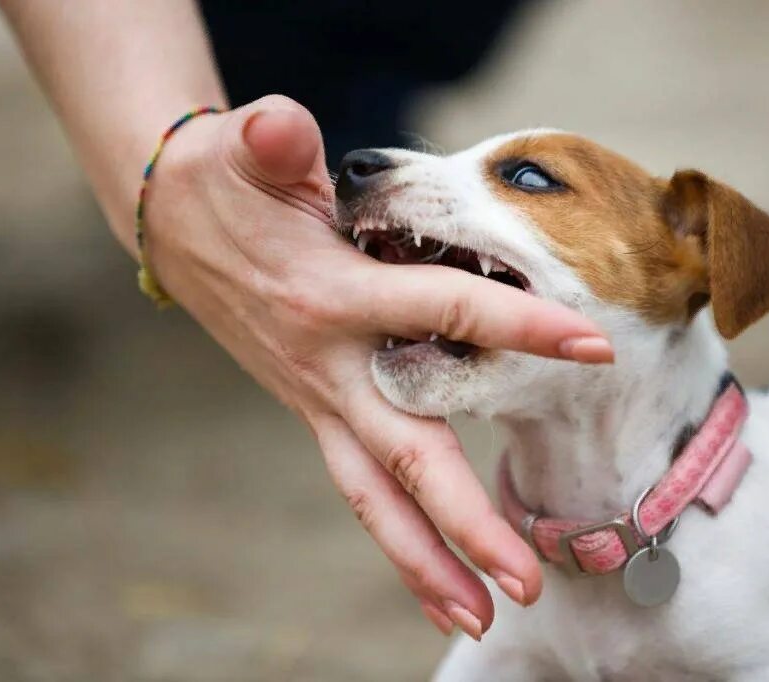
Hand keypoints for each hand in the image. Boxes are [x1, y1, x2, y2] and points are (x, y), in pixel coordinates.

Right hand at [141, 95, 611, 639]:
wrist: (175, 222)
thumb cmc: (224, 181)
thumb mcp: (243, 148)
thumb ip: (269, 141)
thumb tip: (283, 127)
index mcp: (329, 297)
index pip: (441, 311)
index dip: (517, 326)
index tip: (592, 345)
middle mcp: (328, 365)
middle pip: (405, 453)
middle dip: (464, 521)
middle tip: (523, 583)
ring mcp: (321, 398)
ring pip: (375, 495)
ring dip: (426, 562)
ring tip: (480, 617)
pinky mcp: (321, 410)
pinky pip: (364, 485)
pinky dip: (401, 538)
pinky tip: (437, 580)